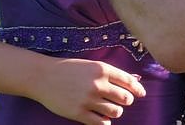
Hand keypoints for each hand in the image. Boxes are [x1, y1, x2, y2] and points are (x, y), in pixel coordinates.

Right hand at [31, 57, 145, 123]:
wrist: (44, 76)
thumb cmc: (70, 69)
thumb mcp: (92, 65)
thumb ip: (113, 73)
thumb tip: (135, 79)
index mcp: (102, 69)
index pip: (129, 81)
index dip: (138, 89)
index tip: (141, 93)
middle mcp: (98, 84)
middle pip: (125, 98)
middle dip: (126, 100)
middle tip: (120, 100)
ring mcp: (88, 99)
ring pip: (116, 112)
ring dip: (116, 111)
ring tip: (109, 108)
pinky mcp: (79, 113)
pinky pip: (101, 123)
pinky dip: (105, 122)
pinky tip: (101, 117)